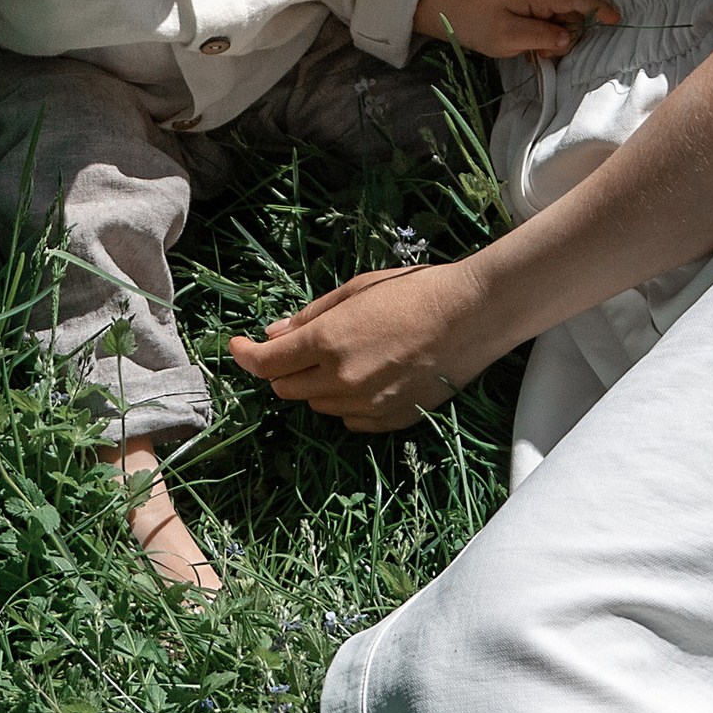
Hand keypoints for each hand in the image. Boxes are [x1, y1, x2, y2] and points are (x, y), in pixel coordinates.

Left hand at [229, 258, 492, 431]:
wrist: (474, 315)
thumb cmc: (416, 291)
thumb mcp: (355, 291)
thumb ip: (310, 317)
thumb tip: (273, 333)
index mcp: (327, 343)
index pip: (266, 363)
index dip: (245, 355)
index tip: (239, 346)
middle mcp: (341, 380)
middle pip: (286, 389)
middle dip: (283, 369)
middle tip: (298, 347)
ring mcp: (367, 405)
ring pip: (318, 406)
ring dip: (316, 386)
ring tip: (346, 357)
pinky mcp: (390, 420)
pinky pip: (350, 419)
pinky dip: (346, 402)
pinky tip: (368, 377)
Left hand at [416, 0, 618, 62]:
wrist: (467, 15)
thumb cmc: (484, 25)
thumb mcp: (507, 36)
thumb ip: (538, 36)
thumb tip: (566, 38)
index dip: (598, 8)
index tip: (615, 19)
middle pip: (577, 14)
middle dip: (565, 36)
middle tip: (539, 51)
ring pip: (570, 22)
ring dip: (556, 40)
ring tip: (532, 47)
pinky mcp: (547, 3)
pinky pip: (561, 23)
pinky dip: (551, 37)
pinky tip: (534, 43)